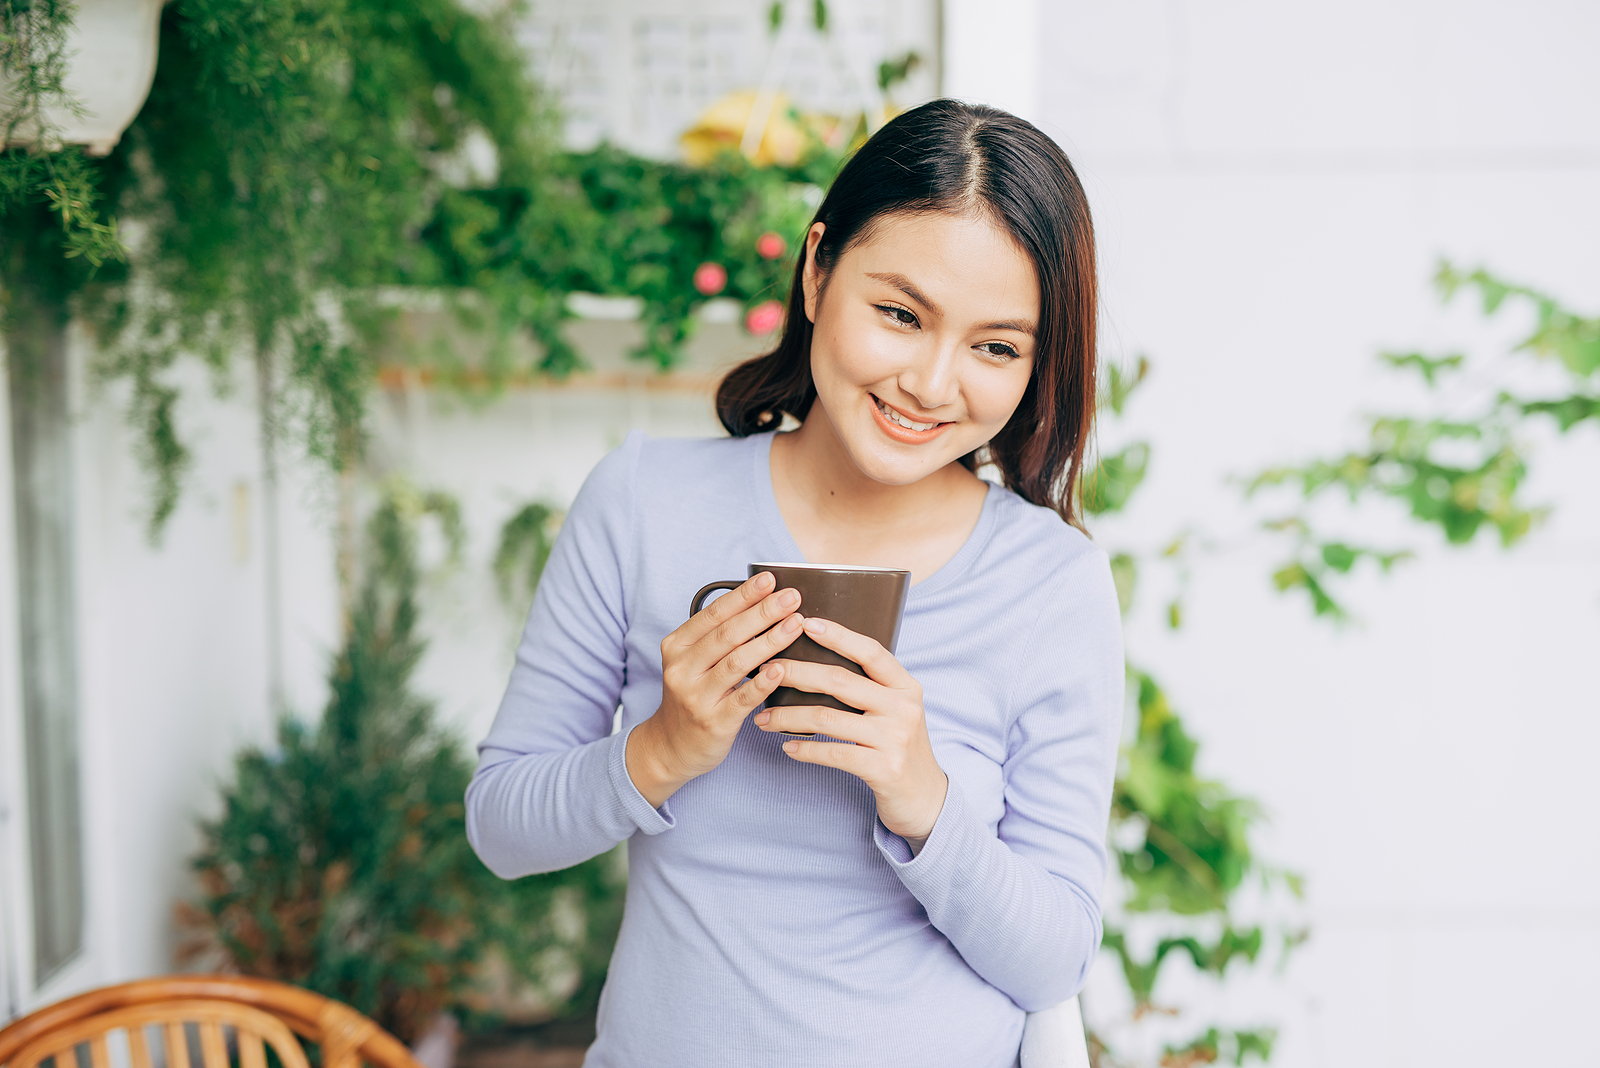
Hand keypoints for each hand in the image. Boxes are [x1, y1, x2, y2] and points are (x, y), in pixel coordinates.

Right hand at [627, 571, 801, 806]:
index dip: (743, 595)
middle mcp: (682, 668)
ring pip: (736, 662)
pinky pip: (742, 699)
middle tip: (792, 597)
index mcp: (677, 646)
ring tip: (796, 624)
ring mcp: (695, 697)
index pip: (714, 614)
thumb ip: (718, 637)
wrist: (671, 747)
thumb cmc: (693, 696)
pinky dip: (763, 682)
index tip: (770, 579)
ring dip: (770, 641)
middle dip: (762, 612)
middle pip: (727, 634)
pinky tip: (781, 668)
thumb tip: (762, 603)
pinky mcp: (713, 722)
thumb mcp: (692, 662)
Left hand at [754, 617, 948, 842]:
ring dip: (788, 717)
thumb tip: (819, 659)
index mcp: (906, 686)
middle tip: (765, 670)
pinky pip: (833, 753)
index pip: (870, 652)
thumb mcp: (896, 710)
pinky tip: (787, 747)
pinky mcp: (883, 768)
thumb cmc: (898, 747)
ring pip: (827, 718)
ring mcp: (894, 739)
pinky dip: (805, 749)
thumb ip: (871, 687)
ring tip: (763, 718)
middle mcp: (903, 707)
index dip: (839, 636)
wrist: (925, 797)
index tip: (806, 623)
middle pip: (840, 681)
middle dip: (796, 673)